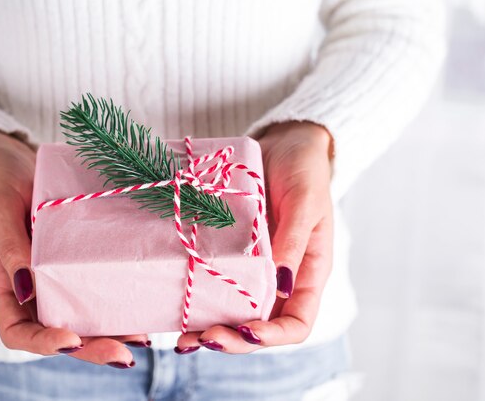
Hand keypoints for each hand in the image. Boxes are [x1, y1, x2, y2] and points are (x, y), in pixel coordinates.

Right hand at [0, 130, 147, 366]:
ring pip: (81, 316)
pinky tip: (140, 303)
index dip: (41, 343)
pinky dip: (116, 299)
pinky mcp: (76, 257)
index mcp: (3, 281)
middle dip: (91, 348)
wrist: (13, 157)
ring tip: (142, 337)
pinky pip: (95, 284)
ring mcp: (56, 274)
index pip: (16, 330)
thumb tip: (27, 289)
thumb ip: (9, 246)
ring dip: (110, 331)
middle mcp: (31, 286)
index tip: (71, 340)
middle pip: (57, 332)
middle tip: (125, 354)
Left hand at [175, 121, 332, 352]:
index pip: (297, 323)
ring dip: (210, 328)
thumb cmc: (304, 170)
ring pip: (233, 311)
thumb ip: (292, 242)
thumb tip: (280, 285)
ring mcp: (252, 267)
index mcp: (305, 273)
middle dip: (233, 339)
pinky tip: (178, 306)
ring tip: (183, 338)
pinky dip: (198, 300)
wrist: (283, 144)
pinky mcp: (230, 252)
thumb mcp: (304, 203)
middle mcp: (278, 278)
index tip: (245, 331)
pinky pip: (215, 282)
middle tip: (203, 340)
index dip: (273, 336)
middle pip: (259, 326)